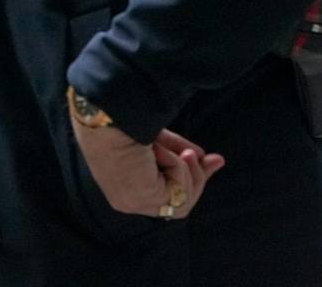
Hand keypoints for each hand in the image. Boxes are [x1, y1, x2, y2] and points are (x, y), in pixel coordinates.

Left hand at [70, 112, 224, 220]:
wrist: (106, 117)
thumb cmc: (123, 122)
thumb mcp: (159, 140)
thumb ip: (181, 153)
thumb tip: (210, 159)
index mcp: (124, 187)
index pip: (164, 194)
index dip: (191, 179)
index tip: (213, 160)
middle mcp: (126, 200)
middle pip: (178, 203)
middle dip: (199, 178)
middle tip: (215, 159)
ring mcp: (133, 203)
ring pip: (182, 201)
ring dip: (187, 171)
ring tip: (182, 151)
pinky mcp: (142, 199)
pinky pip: (177, 189)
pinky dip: (176, 165)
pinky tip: (158, 151)